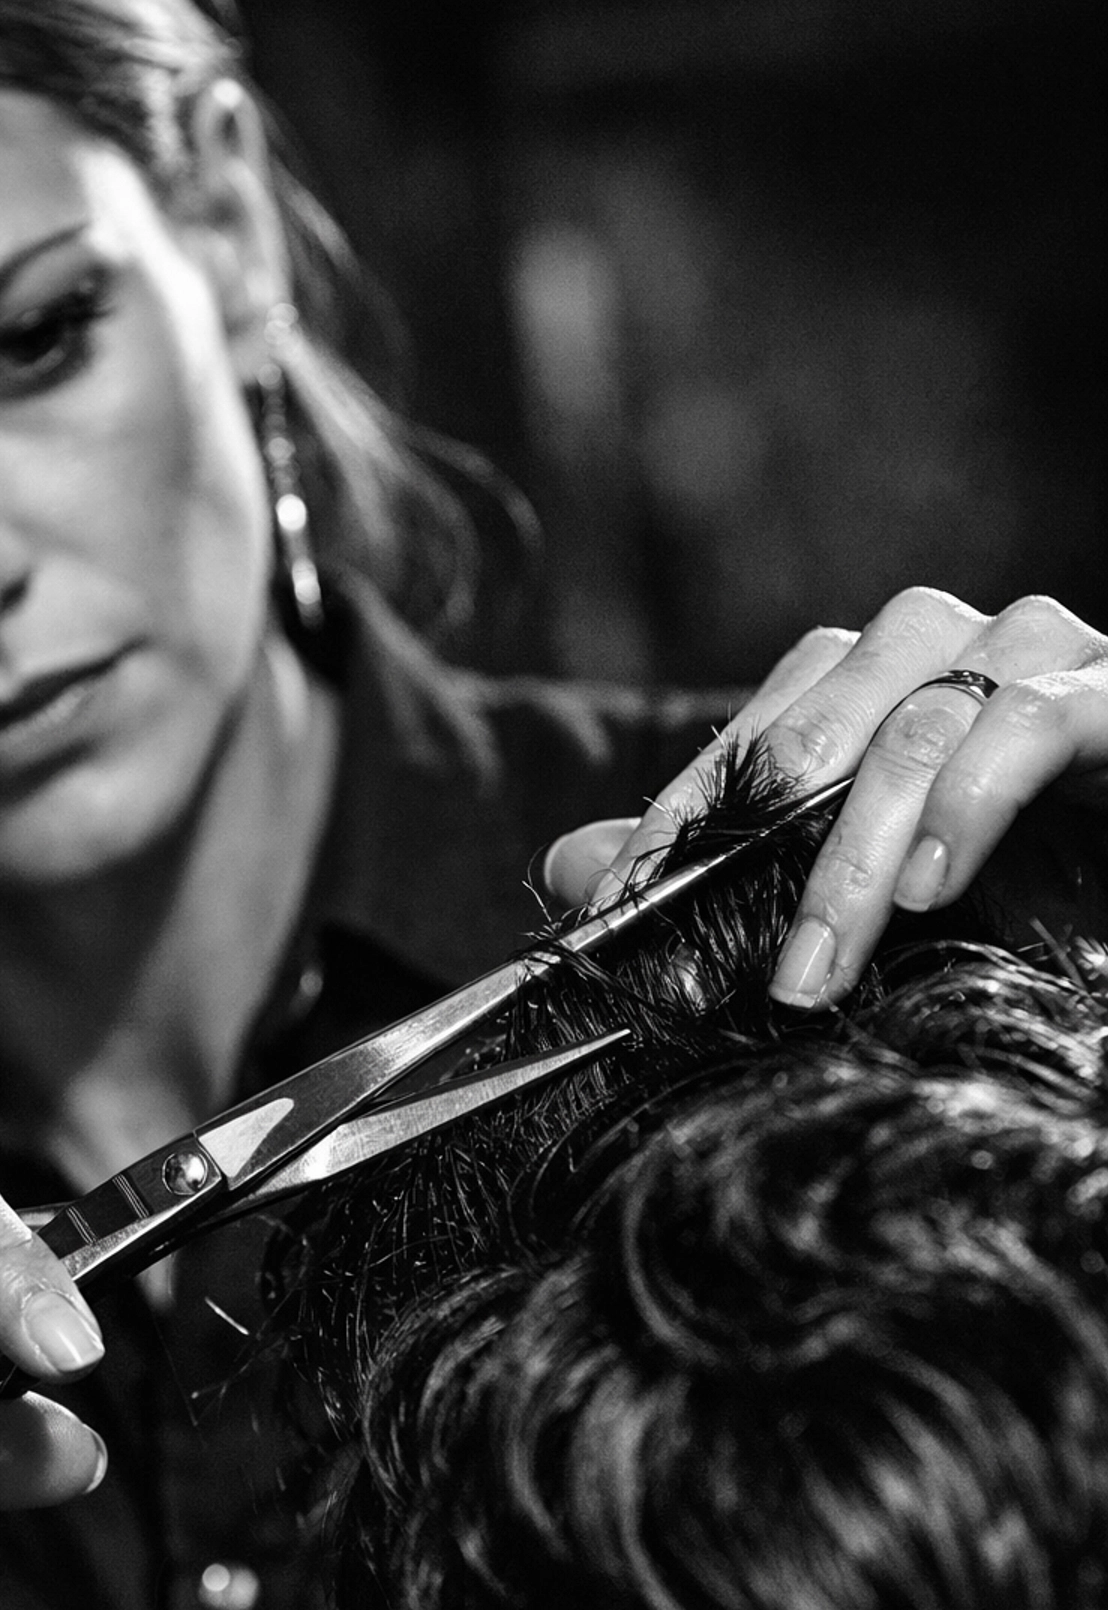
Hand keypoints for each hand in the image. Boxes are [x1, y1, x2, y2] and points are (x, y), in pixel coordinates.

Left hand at [542, 590, 1107, 1007]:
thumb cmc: (1034, 866)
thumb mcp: (871, 877)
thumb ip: (728, 861)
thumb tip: (568, 866)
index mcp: (883, 676)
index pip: (757, 731)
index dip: (681, 820)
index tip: (619, 912)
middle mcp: (955, 642)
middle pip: (823, 722)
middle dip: (757, 850)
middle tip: (720, 967)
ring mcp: (1042, 652)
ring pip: (915, 726)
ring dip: (852, 857)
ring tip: (817, 962)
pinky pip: (1028, 723)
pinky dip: (967, 803)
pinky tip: (931, 883)